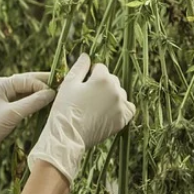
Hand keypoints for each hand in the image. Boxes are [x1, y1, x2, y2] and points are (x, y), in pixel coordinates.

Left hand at [0, 72, 56, 187]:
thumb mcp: (13, 114)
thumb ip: (32, 102)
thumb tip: (51, 93)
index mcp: (0, 84)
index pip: (26, 80)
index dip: (42, 84)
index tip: (57, 91)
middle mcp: (1, 88)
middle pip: (26, 83)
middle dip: (43, 85)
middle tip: (61, 85)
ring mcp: (3, 99)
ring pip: (26, 93)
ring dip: (39, 94)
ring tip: (55, 95)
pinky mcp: (6, 110)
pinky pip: (23, 102)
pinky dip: (33, 103)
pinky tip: (44, 105)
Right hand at [28, 53, 135, 184]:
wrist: (68, 137)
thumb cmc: (65, 109)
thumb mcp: (68, 84)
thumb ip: (79, 67)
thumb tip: (86, 56)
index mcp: (103, 78)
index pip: (100, 68)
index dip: (89, 75)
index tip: (82, 86)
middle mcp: (116, 90)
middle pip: (111, 80)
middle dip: (101, 84)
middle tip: (87, 97)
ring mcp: (121, 106)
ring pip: (119, 93)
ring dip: (111, 96)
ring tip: (95, 106)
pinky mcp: (122, 120)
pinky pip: (128, 108)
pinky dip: (121, 108)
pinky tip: (109, 111)